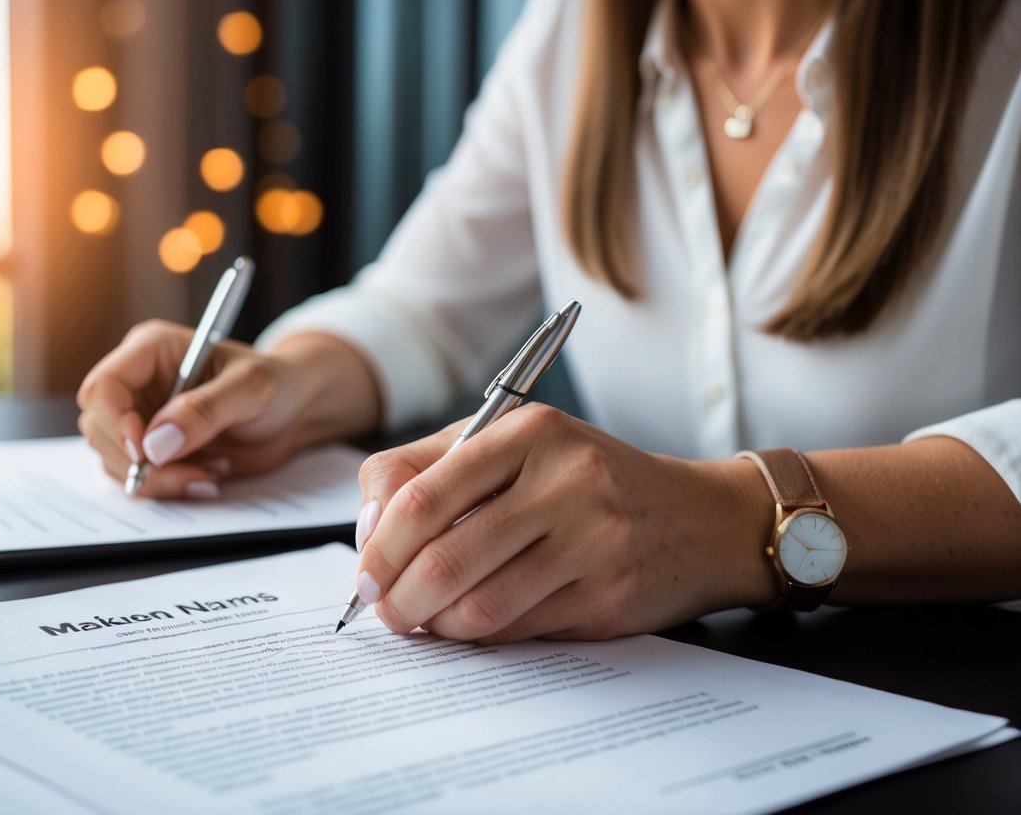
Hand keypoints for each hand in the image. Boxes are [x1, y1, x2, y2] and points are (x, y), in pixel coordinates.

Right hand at [77, 320, 309, 498]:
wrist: (293, 413)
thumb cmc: (276, 384)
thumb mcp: (251, 388)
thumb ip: (206, 410)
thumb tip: (155, 443)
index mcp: (151, 350)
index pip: (104, 387)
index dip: (116, 423)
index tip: (146, 452)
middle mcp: (138, 383)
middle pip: (100, 428)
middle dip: (139, 462)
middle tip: (195, 474)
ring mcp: (141, 418)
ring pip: (114, 459)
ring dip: (159, 479)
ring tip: (211, 471)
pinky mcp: (152, 450)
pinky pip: (137, 478)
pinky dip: (168, 487)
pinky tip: (207, 477)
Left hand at [353, 404, 771, 642]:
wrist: (701, 519)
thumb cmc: (587, 481)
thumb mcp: (513, 447)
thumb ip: (428, 471)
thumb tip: (366, 533)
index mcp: (528, 431)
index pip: (422, 494)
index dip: (377, 544)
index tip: (365, 573)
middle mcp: (564, 479)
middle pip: (444, 556)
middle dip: (397, 596)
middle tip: (385, 610)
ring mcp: (593, 539)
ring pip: (479, 604)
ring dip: (436, 624)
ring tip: (426, 620)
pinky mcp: (609, 594)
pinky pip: (518, 628)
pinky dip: (481, 636)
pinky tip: (473, 625)